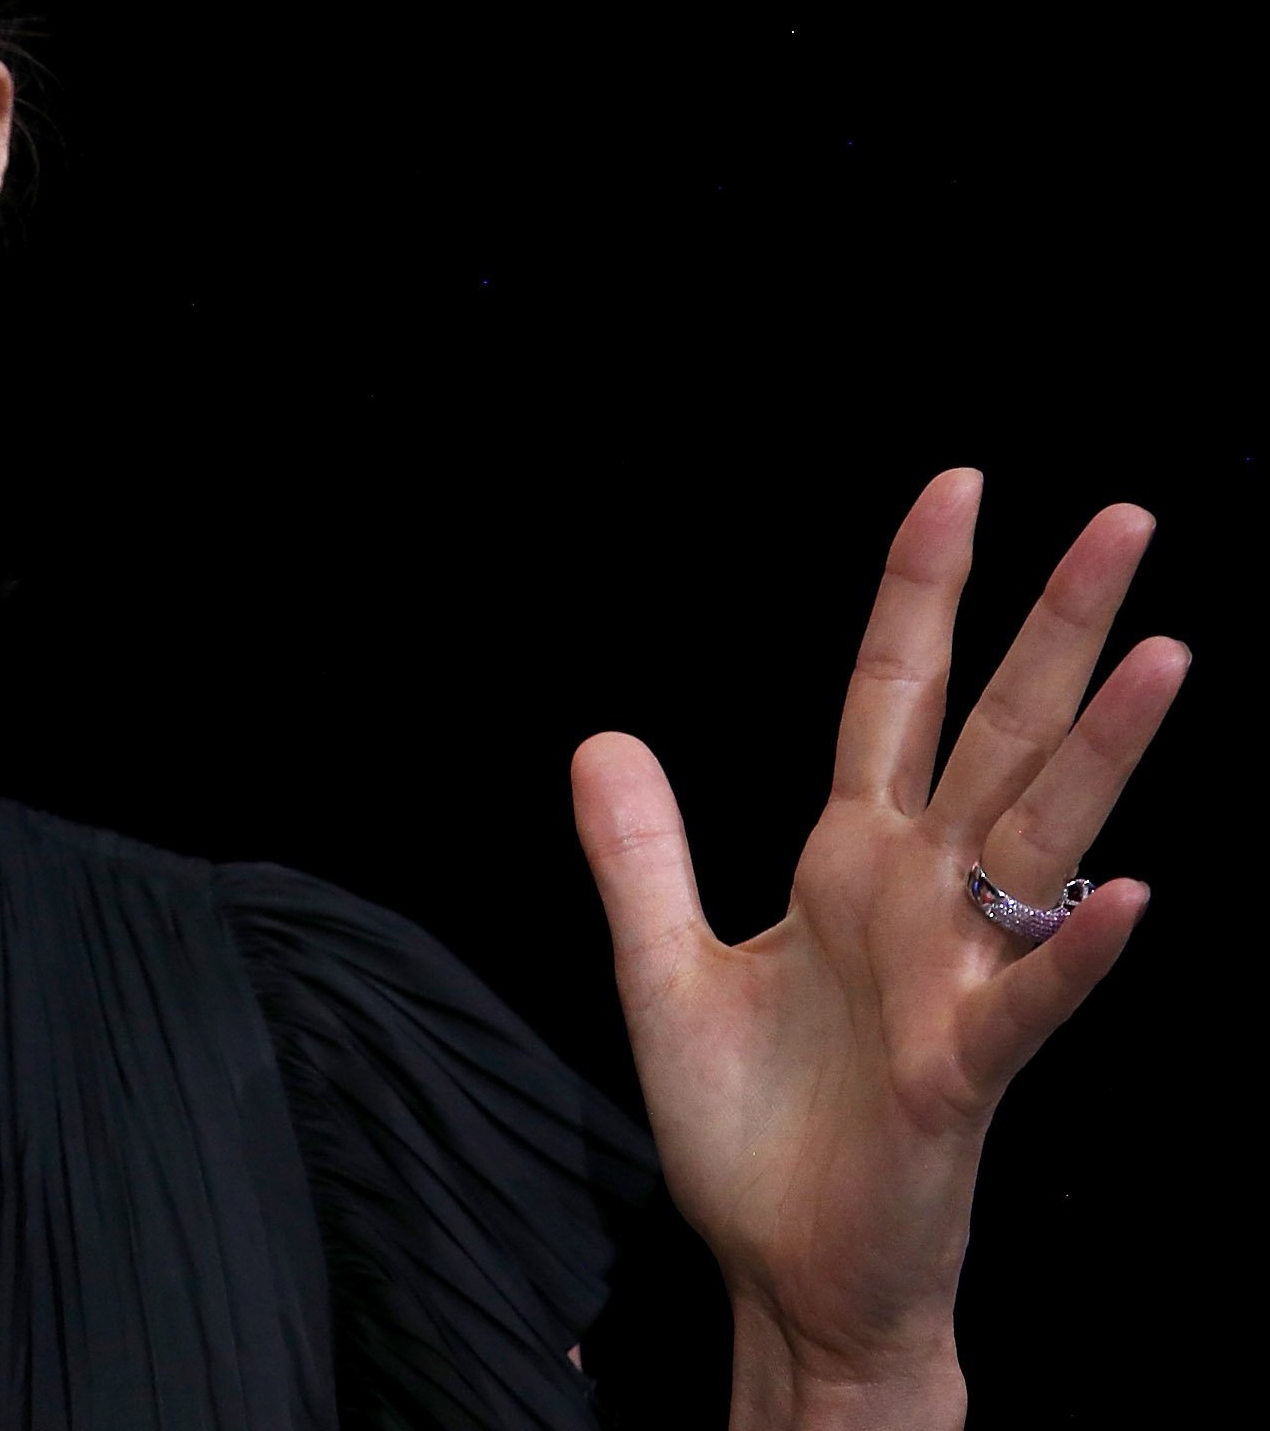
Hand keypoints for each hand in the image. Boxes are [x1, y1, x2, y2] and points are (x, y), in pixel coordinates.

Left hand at [570, 470, 1177, 1398]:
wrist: (785, 1276)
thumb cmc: (751, 1134)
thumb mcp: (660, 970)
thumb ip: (637, 854)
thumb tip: (601, 736)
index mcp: (845, 865)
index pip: (889, 698)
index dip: (918, 594)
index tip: (957, 485)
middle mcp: (914, 900)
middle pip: (994, 737)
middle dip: (1051, 628)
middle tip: (1125, 516)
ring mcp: (952, 981)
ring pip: (1037, 843)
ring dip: (1096, 754)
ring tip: (1159, 652)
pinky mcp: (961, 1076)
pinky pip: (1029, 1002)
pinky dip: (1076, 953)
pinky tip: (1126, 896)